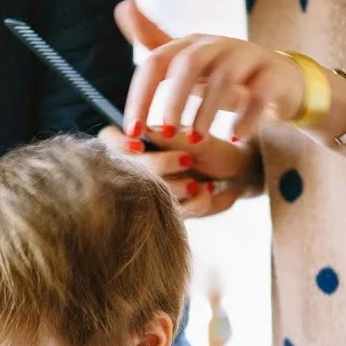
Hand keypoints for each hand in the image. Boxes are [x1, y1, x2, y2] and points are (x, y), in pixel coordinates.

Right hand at [98, 124, 255, 217]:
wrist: (237, 174)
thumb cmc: (212, 148)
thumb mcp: (192, 135)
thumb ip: (166, 134)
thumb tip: (144, 131)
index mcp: (140, 144)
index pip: (108, 139)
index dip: (117, 144)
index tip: (138, 147)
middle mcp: (140, 169)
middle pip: (129, 169)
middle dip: (159, 166)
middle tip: (188, 160)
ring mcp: (151, 192)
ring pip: (148, 195)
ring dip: (176, 189)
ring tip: (200, 183)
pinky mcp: (168, 213)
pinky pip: (173, 214)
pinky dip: (194, 204)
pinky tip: (207, 193)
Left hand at [115, 0, 304, 143]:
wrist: (276, 80)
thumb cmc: (221, 75)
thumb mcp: (186, 63)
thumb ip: (154, 44)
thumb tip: (121, 7)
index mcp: (189, 45)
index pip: (155, 63)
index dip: (140, 97)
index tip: (133, 133)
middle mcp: (216, 45)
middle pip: (189, 64)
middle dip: (174, 100)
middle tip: (167, 134)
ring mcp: (247, 56)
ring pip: (223, 77)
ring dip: (206, 111)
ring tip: (197, 140)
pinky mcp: (273, 73)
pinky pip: (259, 93)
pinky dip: (246, 116)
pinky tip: (235, 137)